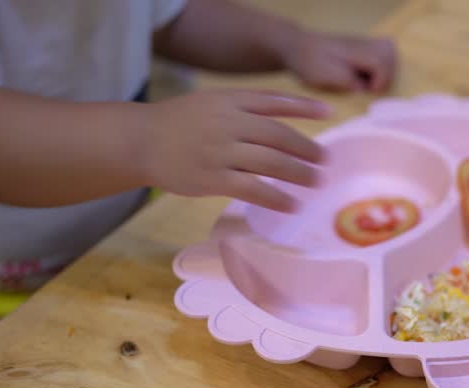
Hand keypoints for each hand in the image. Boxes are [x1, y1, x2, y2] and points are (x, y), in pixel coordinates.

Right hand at [140, 89, 328, 211]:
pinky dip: (277, 198)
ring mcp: (220, 152)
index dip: (304, 107)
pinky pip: (253, 189)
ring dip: (300, 174)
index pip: (275, 102)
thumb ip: (249, 104)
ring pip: (271, 163)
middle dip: (307, 149)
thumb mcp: (213, 101)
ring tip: (317, 182)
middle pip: (279, 136)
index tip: (328, 114)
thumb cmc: (182, 122)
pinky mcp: (213, 179)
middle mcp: (228, 124)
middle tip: (326, 161)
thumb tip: (291, 110)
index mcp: (230, 101)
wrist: (140, 141)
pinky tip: (293, 205)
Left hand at [283, 31, 396, 92]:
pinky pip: (380, 52)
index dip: (381, 80)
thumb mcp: (325, 75)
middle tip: (372, 88)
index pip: (381, 62)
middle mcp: (362, 44)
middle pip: (390, 52)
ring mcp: (362, 44)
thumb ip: (347, 80)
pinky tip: (366, 77)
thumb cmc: (309, 63)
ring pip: (388, 50)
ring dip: (385, 69)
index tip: (370, 92)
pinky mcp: (359, 47)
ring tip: (372, 83)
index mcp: (355, 52)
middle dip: (387, 73)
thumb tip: (367, 90)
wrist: (295, 46)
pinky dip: (379, 65)